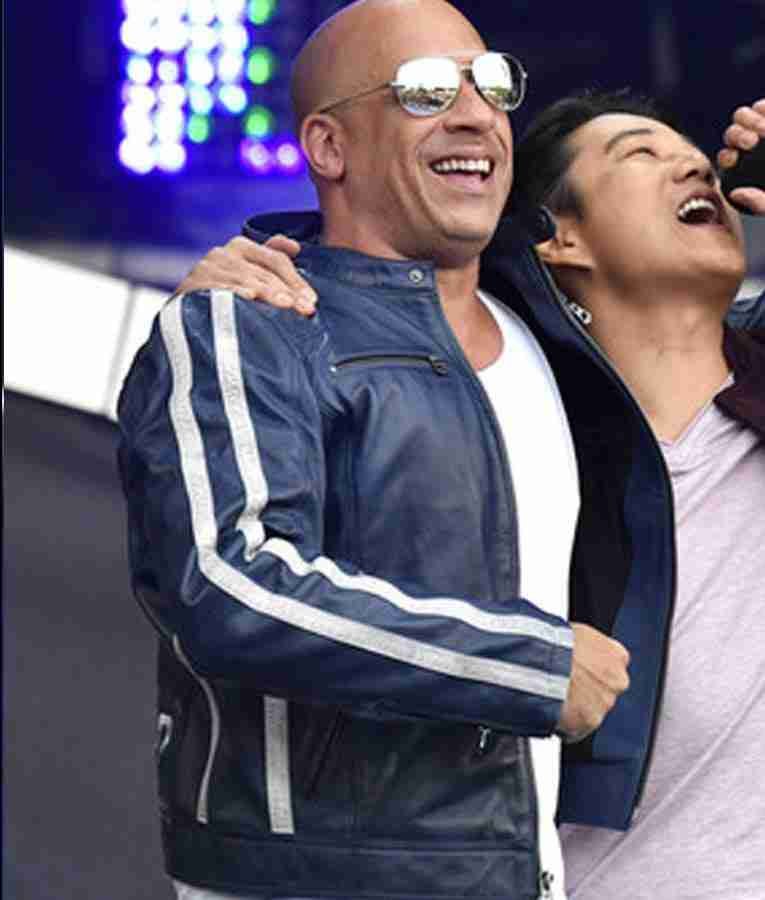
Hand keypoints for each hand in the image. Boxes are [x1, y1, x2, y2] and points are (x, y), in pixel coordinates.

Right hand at [174, 234, 317, 314]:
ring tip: (285, 305)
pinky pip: (219, 288)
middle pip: (264, 273)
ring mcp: (207, 267)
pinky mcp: (193, 283)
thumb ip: (271, 259)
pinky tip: (249, 298)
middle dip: (288, 292)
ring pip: (246, 280)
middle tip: (304, 309)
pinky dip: (235, 292)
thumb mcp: (248, 273)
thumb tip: (294, 246)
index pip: (277, 261)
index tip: (312, 302)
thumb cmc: (224, 293)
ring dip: (267, 293)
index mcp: (242, 247)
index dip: (296, 281)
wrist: (182, 314)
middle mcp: (224, 253)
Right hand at [556, 623, 629, 742]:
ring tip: (552, 697)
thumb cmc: (555, 643)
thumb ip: (585, 648)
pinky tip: (552, 710)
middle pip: (605, 690)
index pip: (612, 666)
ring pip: (592, 710)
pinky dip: (567, 724)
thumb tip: (577, 651)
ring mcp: (605, 703)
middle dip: (588, 690)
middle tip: (565, 686)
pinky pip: (578, 727)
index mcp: (617, 655)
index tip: (580, 671)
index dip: (593, 670)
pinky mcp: (590, 722)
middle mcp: (617, 681)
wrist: (543, 662)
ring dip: (576, 708)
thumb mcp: (576, 634)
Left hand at [717, 99, 764, 214]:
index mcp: (746, 166)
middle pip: (732, 133)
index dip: (726, 157)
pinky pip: (763, 106)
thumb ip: (759, 204)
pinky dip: (763, 108)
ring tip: (763, 130)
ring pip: (744, 115)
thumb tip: (736, 194)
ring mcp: (762, 129)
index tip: (735, 159)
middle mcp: (751, 146)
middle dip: (736, 135)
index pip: (727, 158)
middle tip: (751, 142)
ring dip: (749, 119)